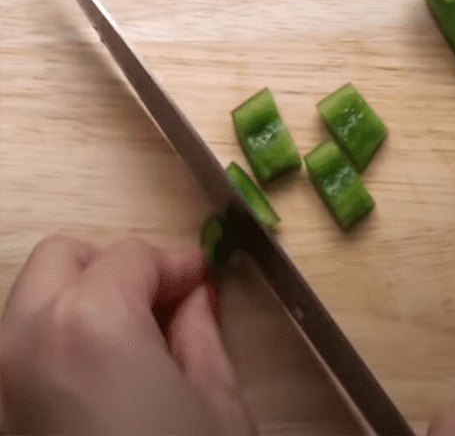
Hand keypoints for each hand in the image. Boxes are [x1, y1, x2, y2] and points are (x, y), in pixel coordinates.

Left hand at [0, 233, 254, 434]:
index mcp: (87, 323)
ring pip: (36, 304)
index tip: (202, 277)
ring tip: (137, 336)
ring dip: (84, 301)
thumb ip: (200, 332)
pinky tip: (108, 374)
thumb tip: (195, 300)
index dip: (177, 262)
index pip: (132, 255)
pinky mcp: (2, 420)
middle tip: (162, 296)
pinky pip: (25, 352)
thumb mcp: (214, 402)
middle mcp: (24, 343)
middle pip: (61, 258)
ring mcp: (1, 385)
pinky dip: (62, 342)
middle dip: (114, 266)